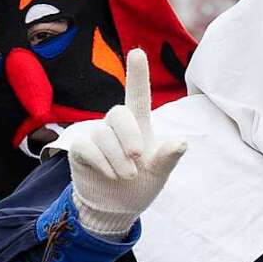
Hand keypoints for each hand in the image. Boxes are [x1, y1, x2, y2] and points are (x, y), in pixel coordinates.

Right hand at [69, 49, 186, 236]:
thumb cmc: (141, 185)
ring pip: (102, 134)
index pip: (138, 95)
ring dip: (117, 157)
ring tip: (128, 176)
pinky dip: (102, 161)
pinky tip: (110, 174)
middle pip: (118, 113)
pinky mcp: (81, 150)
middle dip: (129, 135)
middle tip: (138, 158)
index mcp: (139, 126)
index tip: (137, 52)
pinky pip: (87, 146)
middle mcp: (117, 127)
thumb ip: (168, 158)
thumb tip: (181, 142)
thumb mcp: (159, 174)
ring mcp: (97, 137)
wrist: (115, 209)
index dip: (137, 74)